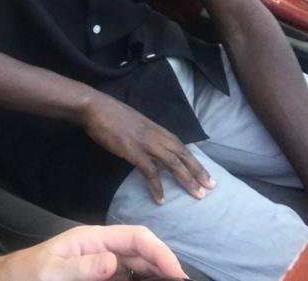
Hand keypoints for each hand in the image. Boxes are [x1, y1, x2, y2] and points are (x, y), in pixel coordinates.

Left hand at [0, 225, 184, 280]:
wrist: (10, 279)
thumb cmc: (28, 273)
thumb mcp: (51, 271)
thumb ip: (82, 267)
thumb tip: (114, 261)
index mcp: (92, 238)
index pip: (135, 236)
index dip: (159, 251)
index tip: (177, 273)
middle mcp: (101, 248)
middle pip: (142, 250)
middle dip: (164, 263)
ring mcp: (101, 262)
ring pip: (139, 264)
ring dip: (157, 273)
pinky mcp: (100, 277)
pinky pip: (128, 276)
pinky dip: (144, 280)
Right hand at [80, 92, 214, 204]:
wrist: (96, 107)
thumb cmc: (111, 114)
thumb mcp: (136, 123)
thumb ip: (146, 135)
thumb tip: (151, 147)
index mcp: (157, 129)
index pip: (181, 146)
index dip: (195, 161)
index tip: (206, 174)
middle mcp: (156, 135)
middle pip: (183, 155)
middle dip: (198, 171)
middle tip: (211, 187)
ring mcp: (145, 143)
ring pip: (172, 163)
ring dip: (186, 179)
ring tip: (197, 195)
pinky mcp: (133, 151)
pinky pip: (149, 171)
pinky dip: (157, 186)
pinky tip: (161, 199)